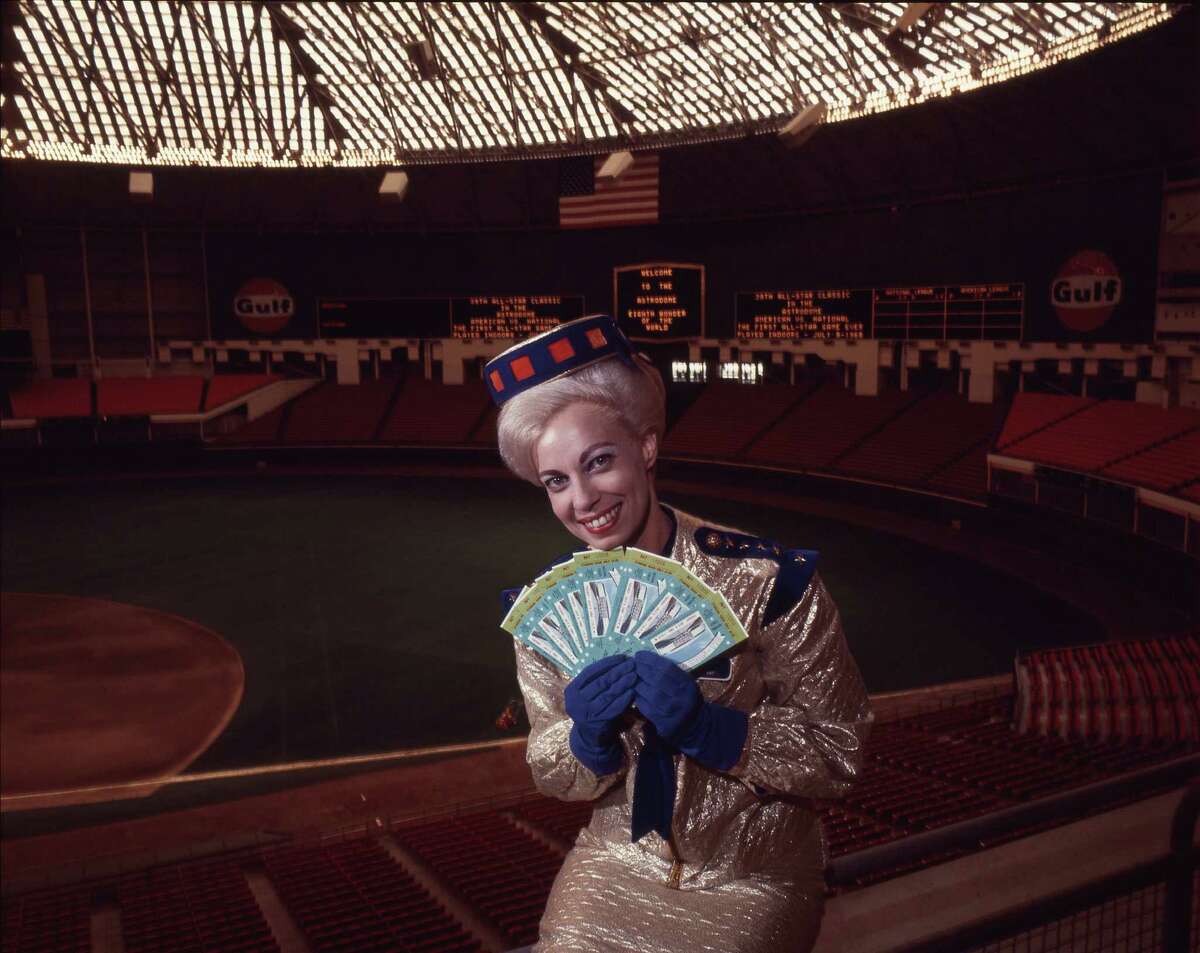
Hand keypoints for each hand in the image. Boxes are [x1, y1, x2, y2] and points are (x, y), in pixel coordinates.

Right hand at [564, 655, 635, 773]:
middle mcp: (576, 701)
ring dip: (623, 683)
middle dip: (617, 671)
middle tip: (632, 664)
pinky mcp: (598, 722)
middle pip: (600, 682)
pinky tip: (633, 691)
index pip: (590, 672)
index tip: (622, 657)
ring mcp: (586, 712)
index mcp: (572, 690)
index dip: (607, 663)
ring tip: (634, 675)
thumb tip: (617, 660)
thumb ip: (597, 679)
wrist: (589, 736)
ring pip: (607, 694)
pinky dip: (624, 699)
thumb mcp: (587, 693)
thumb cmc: (591, 708)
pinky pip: (613, 708)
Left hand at [632, 651, 701, 743]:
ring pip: (651, 694)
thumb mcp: (685, 683)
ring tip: (632, 679)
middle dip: (642, 670)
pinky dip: (639, 699)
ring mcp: (674, 711)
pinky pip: (647, 708)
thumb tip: (647, 659)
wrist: (695, 725)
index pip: (667, 668)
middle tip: (632, 666)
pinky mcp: (665, 724)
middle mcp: (682, 697)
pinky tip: (636, 694)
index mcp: (687, 684)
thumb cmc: (686, 698)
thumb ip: (671, 673)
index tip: (639, 655)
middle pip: (658, 680)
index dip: (651, 660)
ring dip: (638, 685)